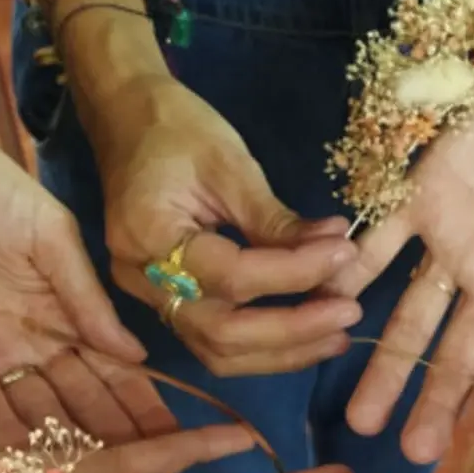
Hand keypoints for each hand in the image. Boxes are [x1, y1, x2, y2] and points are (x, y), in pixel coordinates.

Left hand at [0, 116, 173, 447]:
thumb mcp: (49, 235)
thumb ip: (87, 297)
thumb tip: (136, 354)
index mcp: (65, 310)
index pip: (112, 369)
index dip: (142, 404)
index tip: (177, 440)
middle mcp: (32, 341)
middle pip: (77, 402)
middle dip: (112, 441)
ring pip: (31, 414)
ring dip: (60, 451)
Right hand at [97, 75, 362, 375]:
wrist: (124, 119)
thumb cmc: (175, 128)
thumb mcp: (230, 164)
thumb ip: (276, 220)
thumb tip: (336, 248)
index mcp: (148, 234)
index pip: (232, 276)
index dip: (295, 273)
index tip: (344, 255)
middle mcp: (139, 278)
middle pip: (222, 334)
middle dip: (293, 330)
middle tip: (349, 311)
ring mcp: (146, 296)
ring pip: (217, 351)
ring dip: (282, 352)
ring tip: (336, 335)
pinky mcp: (164, 301)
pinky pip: (213, 340)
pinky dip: (262, 346)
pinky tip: (306, 335)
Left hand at [328, 81, 473, 460]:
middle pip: (458, 353)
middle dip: (436, 402)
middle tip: (412, 454)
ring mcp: (455, 239)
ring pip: (413, 313)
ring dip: (388, 361)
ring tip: (361, 415)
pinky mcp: (422, 193)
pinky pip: (382, 238)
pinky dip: (357, 266)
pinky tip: (331, 303)